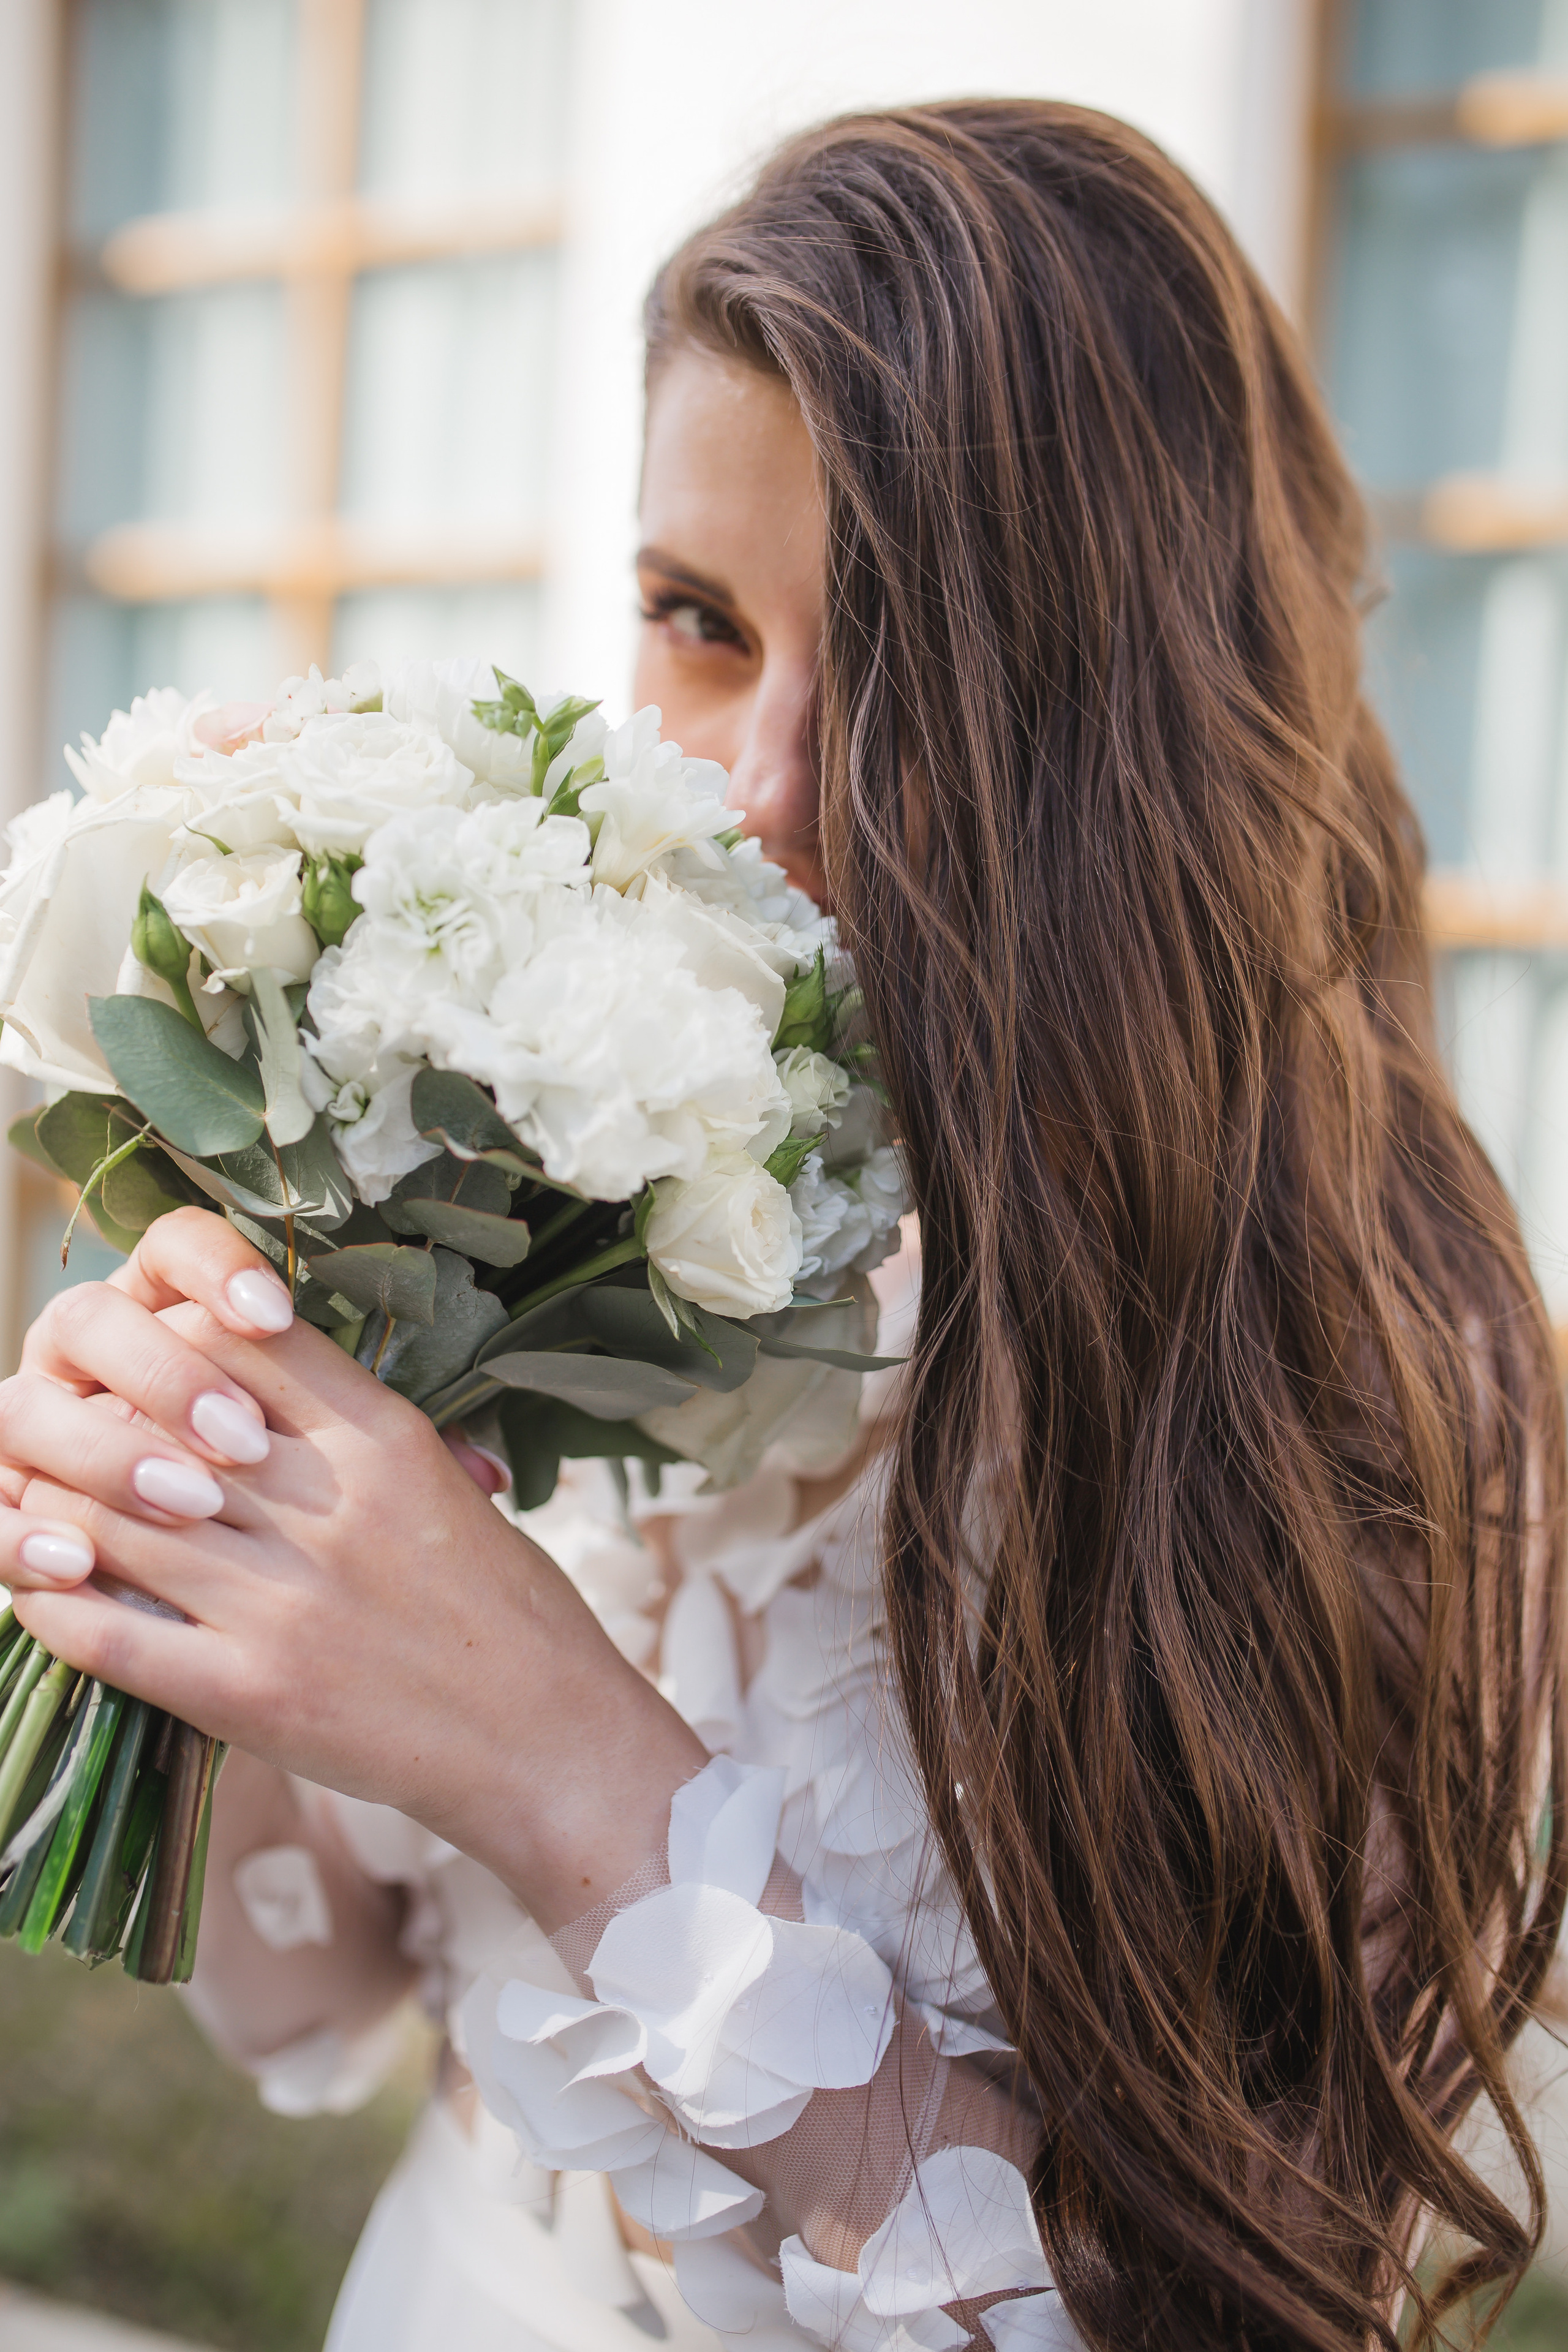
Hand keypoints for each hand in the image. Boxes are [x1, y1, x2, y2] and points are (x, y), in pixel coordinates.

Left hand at [3, 1210, 704, 1929]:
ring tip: (45, 1501)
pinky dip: (54, 1601)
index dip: (168, 1337)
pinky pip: (107, 1633)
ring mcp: (284, 1605)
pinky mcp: (249, 1694)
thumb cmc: (505, 1608)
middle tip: (67, 1424)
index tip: (145, 1358)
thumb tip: (238, 1375)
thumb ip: (347, 1427)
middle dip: (94, 1417)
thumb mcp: (441, 1479)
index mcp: (383, 1439)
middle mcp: (327, 1509)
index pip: (235, 1339)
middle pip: (154, 1420)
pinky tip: (41, 1583)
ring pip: (110, 1522)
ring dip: (58, 1506)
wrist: (547, 1739)